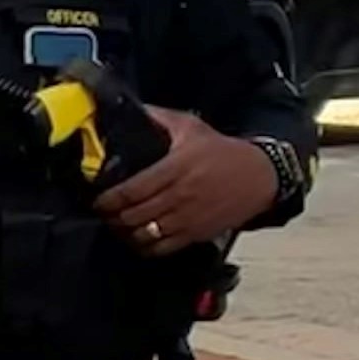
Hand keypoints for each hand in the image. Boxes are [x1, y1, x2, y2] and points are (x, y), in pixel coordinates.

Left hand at [97, 108, 278, 254]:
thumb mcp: (191, 127)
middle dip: (111, 217)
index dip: (107, 200)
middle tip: (104, 212)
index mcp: (176, 168)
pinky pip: (162, 249)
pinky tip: (137, 238)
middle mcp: (180, 196)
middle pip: (133, 216)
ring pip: (144, 235)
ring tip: (118, 224)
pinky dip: (144, 247)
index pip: (131, 191)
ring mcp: (188, 218)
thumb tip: (128, 110)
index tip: (97, 199)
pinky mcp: (197, 234)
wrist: (261, 175)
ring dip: (124, 233)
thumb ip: (158, 119)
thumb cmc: (221, 151)